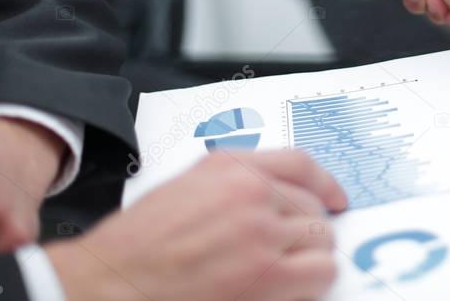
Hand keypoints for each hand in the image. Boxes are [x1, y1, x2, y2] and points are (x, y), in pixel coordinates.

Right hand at [47, 151, 346, 300]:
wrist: (114, 282)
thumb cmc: (140, 242)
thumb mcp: (187, 186)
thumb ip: (234, 179)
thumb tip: (275, 192)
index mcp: (231, 168)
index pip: (299, 163)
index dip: (325, 182)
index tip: (335, 198)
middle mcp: (251, 194)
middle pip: (314, 206)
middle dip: (308, 229)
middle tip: (293, 248)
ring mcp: (262, 234)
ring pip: (322, 240)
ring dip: (310, 256)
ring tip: (286, 269)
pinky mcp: (266, 275)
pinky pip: (321, 272)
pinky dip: (313, 281)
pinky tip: (291, 286)